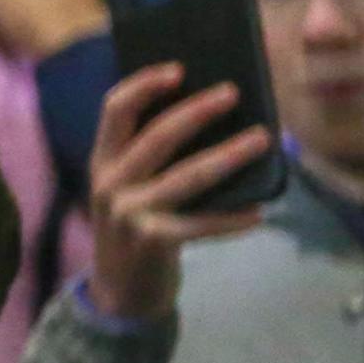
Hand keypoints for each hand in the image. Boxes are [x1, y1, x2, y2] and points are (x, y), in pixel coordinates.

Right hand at [86, 61, 275, 321]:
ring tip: (261, 140)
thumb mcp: (124, 188)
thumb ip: (145, 158)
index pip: (115, 110)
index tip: (179, 69)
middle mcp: (111, 182)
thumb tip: (203, 118)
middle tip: (232, 93)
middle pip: (156, 136)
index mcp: (102, 161)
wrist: (119, 293)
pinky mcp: (155, 242)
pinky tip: (259, 212)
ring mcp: (131, 213)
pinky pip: (202, 224)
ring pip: (187, 176)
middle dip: (197, 111)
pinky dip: (232, 217)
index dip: (144, 85)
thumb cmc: (132, 228)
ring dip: (228, 156)